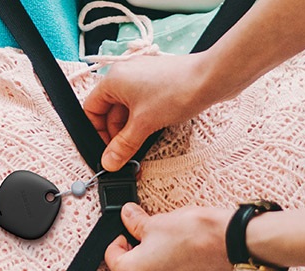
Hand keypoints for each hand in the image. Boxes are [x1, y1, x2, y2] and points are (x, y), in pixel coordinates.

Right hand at [84, 52, 224, 171]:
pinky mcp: (158, 83)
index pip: (92, 109)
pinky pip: (142, 105)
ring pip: (127, 110)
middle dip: (117, 134)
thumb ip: (123, 146)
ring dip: (131, 129)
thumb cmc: (178, 90)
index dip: (97, 132)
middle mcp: (125, 75)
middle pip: (110, 112)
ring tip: (141, 144)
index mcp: (113, 79)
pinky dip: (144, 120)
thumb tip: (109, 161)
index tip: (107, 150)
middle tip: (126, 153)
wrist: (212, 78)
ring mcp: (142, 78)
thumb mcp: (143, 124)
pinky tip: (153, 132)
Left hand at [104, 203, 234, 270]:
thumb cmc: (193, 232)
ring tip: (162, 259)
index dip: (118, 241)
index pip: (111, 257)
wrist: (228, 240)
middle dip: (133, 259)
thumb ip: (135, 223)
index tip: (127, 235)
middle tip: (146, 242)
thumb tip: (127, 216)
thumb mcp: (156, 222)